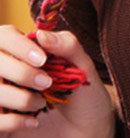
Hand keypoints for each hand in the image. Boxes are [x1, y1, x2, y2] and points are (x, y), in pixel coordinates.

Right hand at [0, 26, 114, 136]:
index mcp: (26, 52)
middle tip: (46, 83)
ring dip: (19, 98)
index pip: (4, 36)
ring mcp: (3, 97)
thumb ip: (66, 45)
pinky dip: (12, 122)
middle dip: (21, 73)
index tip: (42, 60)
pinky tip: (32, 122)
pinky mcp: (2, 123)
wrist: (88, 132)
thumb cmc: (85, 94)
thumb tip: (40, 34)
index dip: (19, 46)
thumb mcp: (83, 66)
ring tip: (41, 104)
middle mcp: (9, 73)